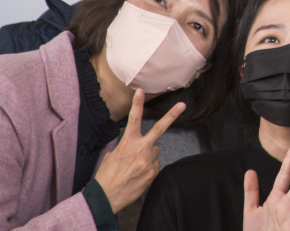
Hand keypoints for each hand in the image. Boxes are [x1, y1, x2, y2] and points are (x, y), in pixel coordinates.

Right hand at [94, 89, 183, 212]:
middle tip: (182, 105)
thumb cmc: (106, 176)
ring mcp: (148, 161)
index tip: (140, 91)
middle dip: (171, 115)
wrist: (106, 198)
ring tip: (135, 167)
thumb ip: (126, 147)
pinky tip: (138, 175)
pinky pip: (155, 164)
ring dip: (149, 156)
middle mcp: (140, 150)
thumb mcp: (111, 156)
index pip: (133, 119)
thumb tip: (137, 147)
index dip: (137, 104)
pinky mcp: (153, 173)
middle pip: (159, 129)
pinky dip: (149, 168)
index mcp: (127, 143)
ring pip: (155, 151)